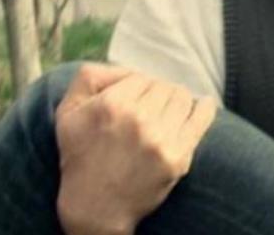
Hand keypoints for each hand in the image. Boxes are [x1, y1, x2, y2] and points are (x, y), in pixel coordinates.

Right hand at [55, 65, 216, 234]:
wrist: (94, 207)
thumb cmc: (80, 156)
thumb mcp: (68, 112)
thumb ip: (90, 77)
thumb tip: (124, 66)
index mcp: (112, 104)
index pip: (141, 77)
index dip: (137, 87)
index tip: (133, 101)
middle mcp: (139, 119)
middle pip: (164, 86)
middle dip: (157, 95)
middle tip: (148, 110)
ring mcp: (161, 139)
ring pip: (183, 98)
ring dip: (176, 102)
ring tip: (165, 113)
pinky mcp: (178, 157)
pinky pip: (202, 119)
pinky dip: (205, 107)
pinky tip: (203, 104)